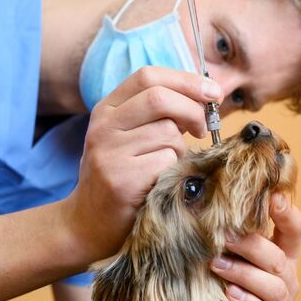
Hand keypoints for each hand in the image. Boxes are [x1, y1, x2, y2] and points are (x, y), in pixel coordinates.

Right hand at [61, 66, 222, 263]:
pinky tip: (159, 183)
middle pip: (160, 98)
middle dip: (193, 111)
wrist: (87, 224)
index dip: (186, 80)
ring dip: (180, 151)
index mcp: (106, 110)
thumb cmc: (120, 177)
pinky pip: (167, 162)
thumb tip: (208, 94)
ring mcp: (109, 152)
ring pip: (168, 133)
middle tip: (203, 130)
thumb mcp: (128, 138)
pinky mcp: (121, 179)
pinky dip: (173, 172)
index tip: (213, 92)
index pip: (148, 76)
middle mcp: (103, 126)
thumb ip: (157, 114)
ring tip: (165, 167)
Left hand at [210, 193, 300, 300]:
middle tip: (223, 237)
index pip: (294, 230)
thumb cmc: (224, 282)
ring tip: (216, 265)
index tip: (273, 197)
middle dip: (251, 245)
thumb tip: (205, 199)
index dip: (287, 213)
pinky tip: (231, 296)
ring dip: (244, 274)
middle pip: (278, 258)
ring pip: (273, 287)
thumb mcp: (229, 254)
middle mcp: (287, 278)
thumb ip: (227, 233)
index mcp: (282, 255)